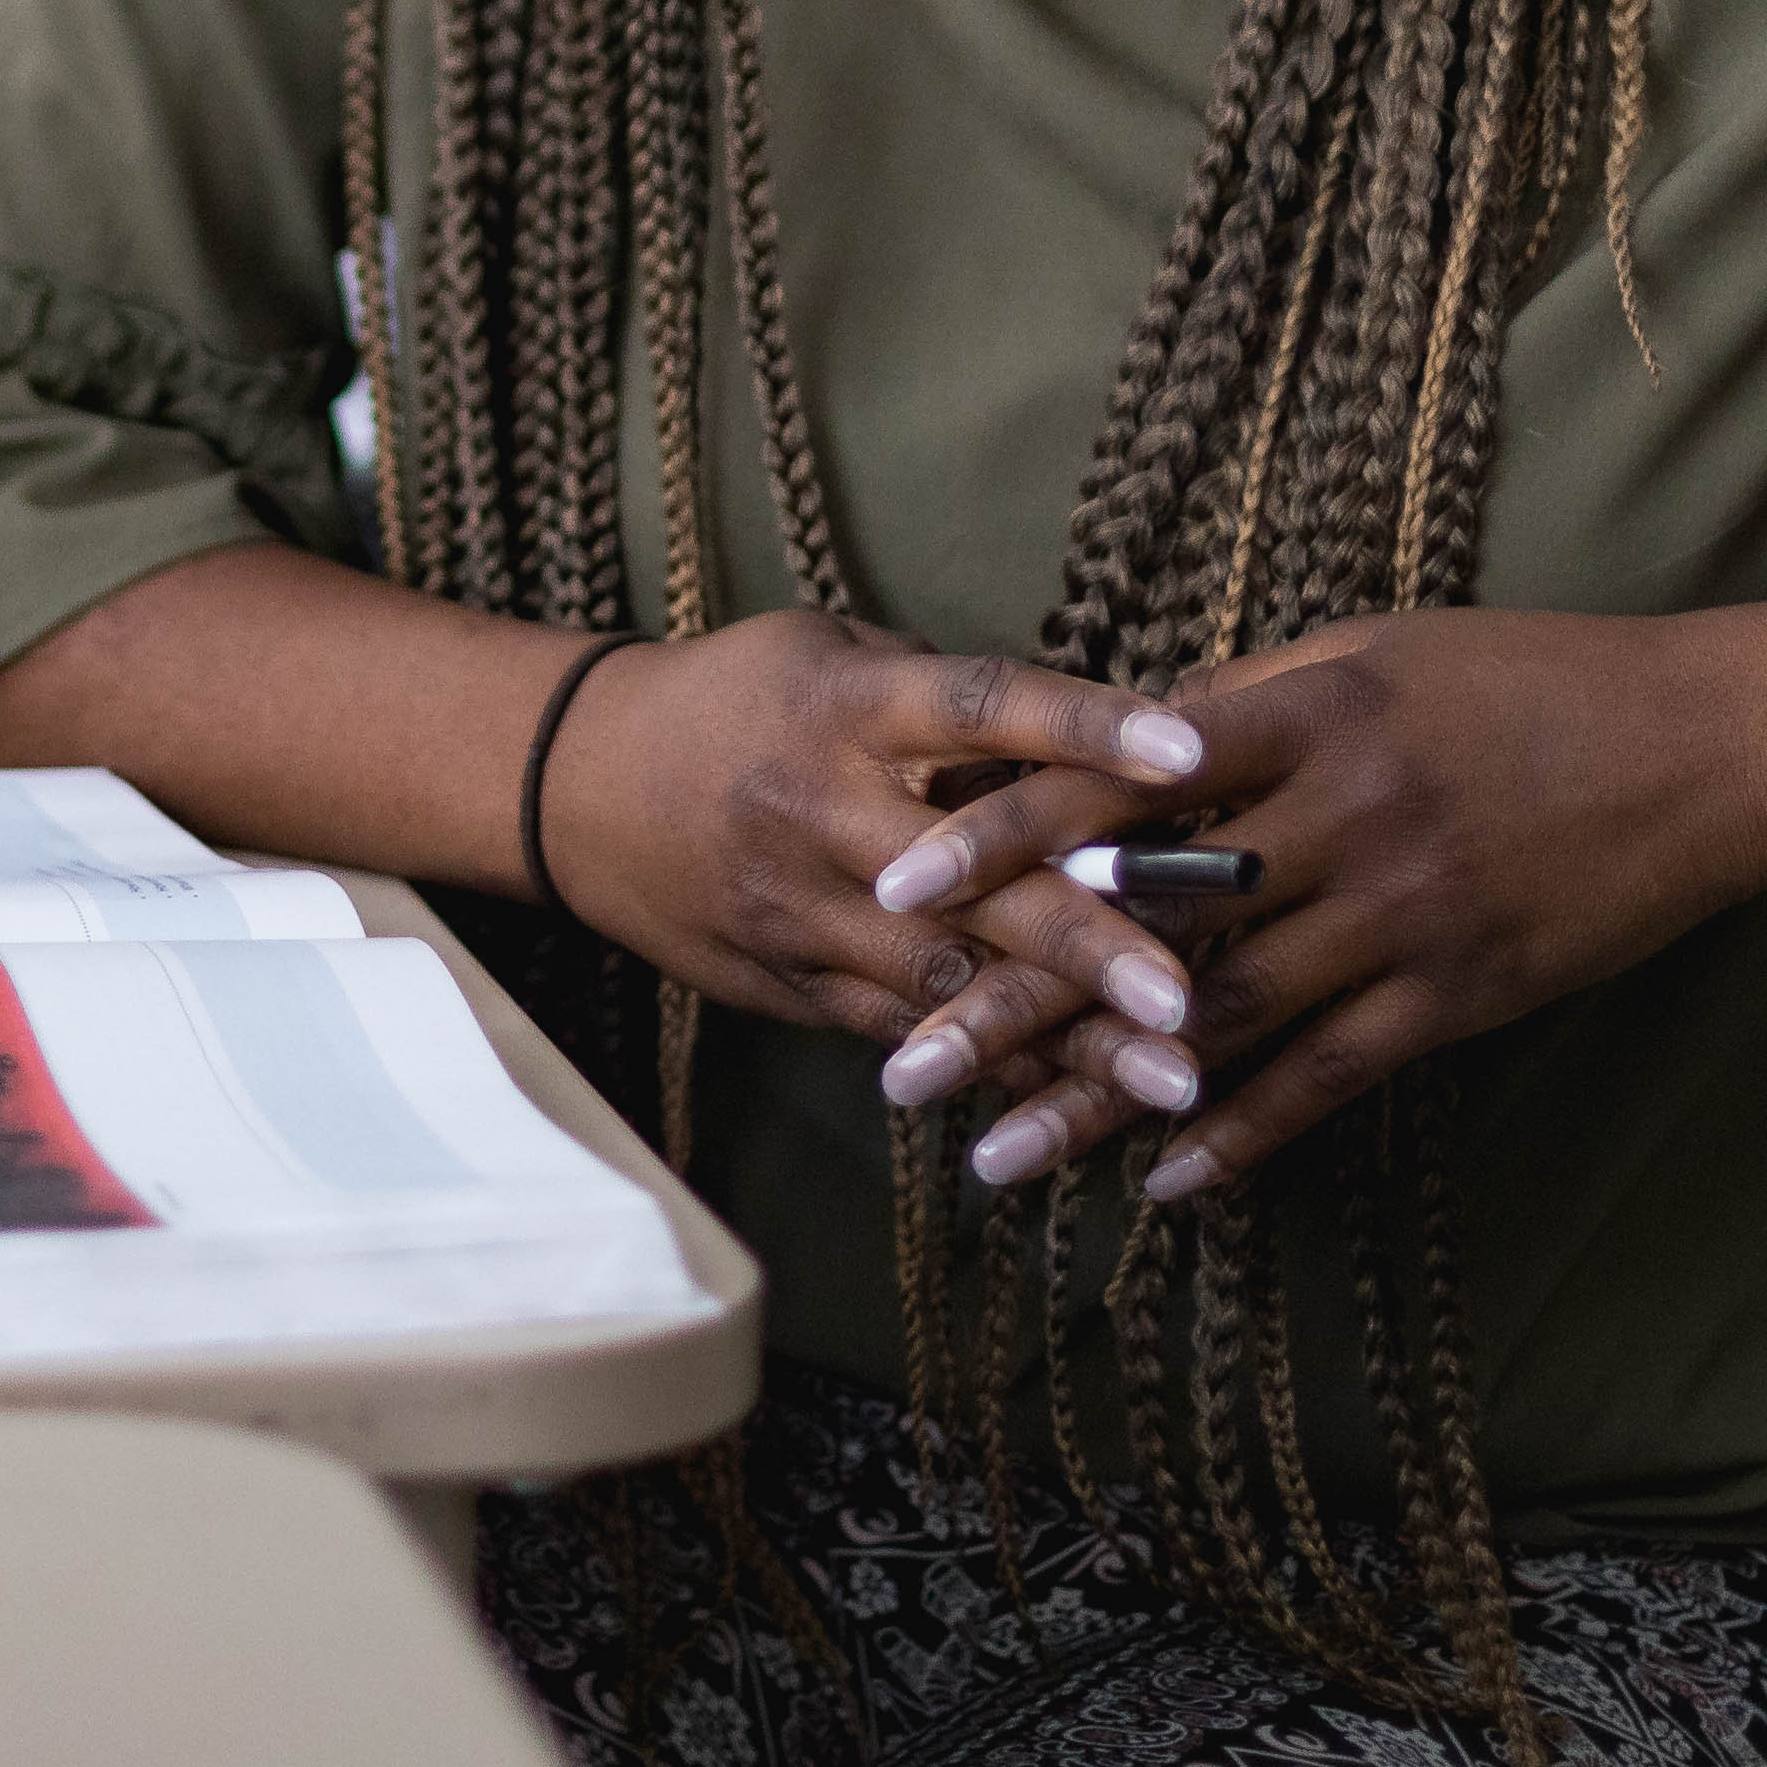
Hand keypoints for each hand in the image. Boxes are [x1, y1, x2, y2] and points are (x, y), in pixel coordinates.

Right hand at [531, 610, 1223, 1116]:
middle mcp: (827, 814)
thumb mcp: (828, 655)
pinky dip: (1000, 1069)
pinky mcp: (797, 988)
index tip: (1189, 757)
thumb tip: (1079, 741)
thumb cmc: (731, 698)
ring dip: (1069, 1038)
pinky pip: (910, 1035)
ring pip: (950, 985)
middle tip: (1189, 996)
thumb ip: (943, 699)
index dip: (1083, 727)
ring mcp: (807, 914)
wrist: (578, 784)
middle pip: (974, 881)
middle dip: (1087, 942)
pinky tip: (1088, 1111)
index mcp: (846, 709)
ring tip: (1176, 1080)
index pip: (979, 708)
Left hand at [863, 603, 1766, 1197]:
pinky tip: (1161, 1186)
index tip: (895, 881)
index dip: (999, 835)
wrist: (1704, 745)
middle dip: (1012, 997)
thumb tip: (1124, 736)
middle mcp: (1336, 817)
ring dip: (1096, 1097)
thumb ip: (1247, 697)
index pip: (1112, 779)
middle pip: (1139, 922)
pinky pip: (1328, 1079)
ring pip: (1217, 1022)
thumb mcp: (1373, 651)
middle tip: (900, 1067)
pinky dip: (1240, 1137)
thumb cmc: (1526, 677)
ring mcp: (1398, 914)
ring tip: (992, 1156)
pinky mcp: (1458, 996)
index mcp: (1300, 712)